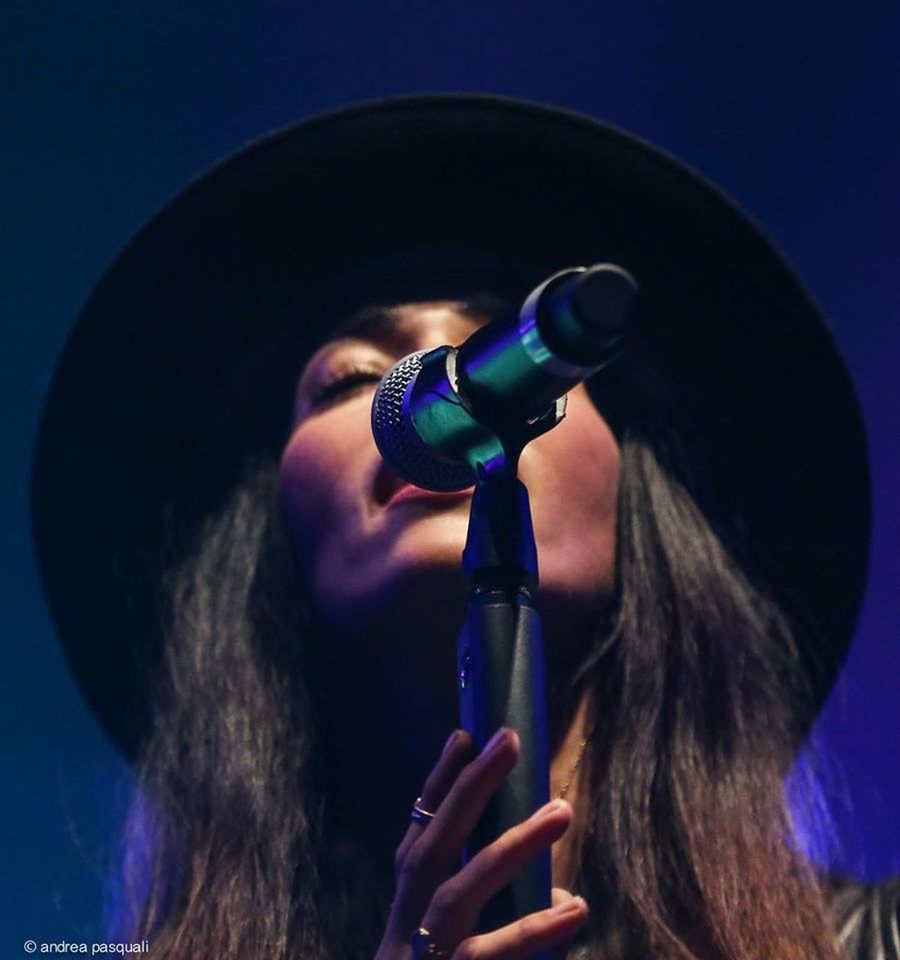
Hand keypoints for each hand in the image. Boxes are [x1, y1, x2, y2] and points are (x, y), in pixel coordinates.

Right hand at [374, 727, 587, 959]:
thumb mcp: (456, 945)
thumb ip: (500, 914)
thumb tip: (560, 892)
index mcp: (408, 908)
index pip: (421, 835)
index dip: (439, 784)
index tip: (464, 735)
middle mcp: (407, 925)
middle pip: (432, 849)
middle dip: (468, 789)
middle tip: (508, 740)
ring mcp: (422, 955)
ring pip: (459, 892)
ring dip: (511, 848)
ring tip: (560, 811)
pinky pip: (487, 954)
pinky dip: (531, 930)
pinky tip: (573, 906)